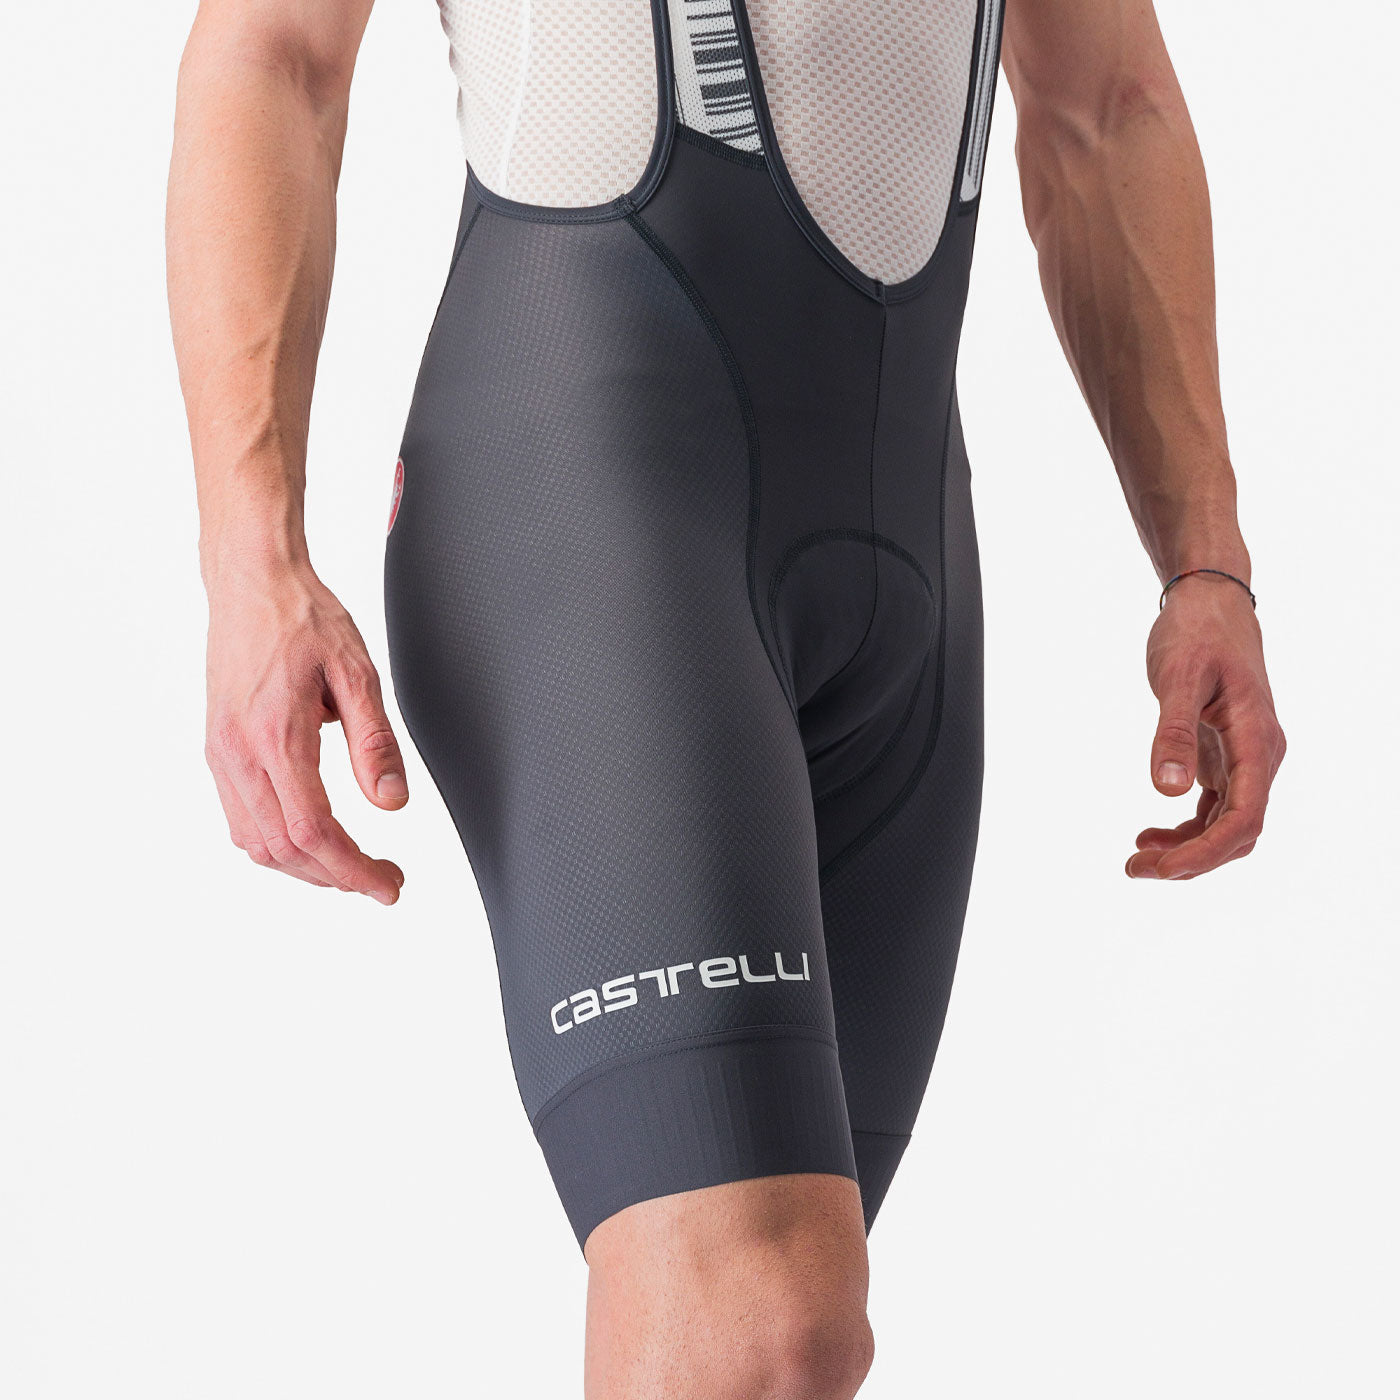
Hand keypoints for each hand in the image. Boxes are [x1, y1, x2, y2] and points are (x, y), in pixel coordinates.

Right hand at [203, 564, 407, 902]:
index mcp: (276, 736)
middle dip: (336, 876)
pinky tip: (310, 839)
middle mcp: (238, 753)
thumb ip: (375, 743)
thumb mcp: (357, 673)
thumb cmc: (304, 618)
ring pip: (255, 843)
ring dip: (305, 867)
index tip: (388, 885)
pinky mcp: (216, 749)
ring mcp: (220, 754)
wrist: (251, 581)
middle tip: (383, 880)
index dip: (354, 870)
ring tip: (352, 866)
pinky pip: (239, 819)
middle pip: (283, 849)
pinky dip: (276, 844)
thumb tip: (392, 803)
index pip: (313, 832)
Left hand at [1127, 576, 1284, 879]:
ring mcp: (1244, 757)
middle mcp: (1259, 756)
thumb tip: (1166, 790)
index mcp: (1257, 741)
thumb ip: (1173, 732)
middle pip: (1238, 833)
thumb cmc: (1196, 633)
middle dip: (1192, 860)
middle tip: (1135, 870)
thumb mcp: (1178, 677)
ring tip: (1138, 859)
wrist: (1210, 602)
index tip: (1158, 868)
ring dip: (1188, 849)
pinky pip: (1215, 807)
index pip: (1243, 820)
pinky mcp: (1225, 754)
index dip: (1204, 854)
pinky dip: (1187, 827)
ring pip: (1227, 825)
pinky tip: (1150, 832)